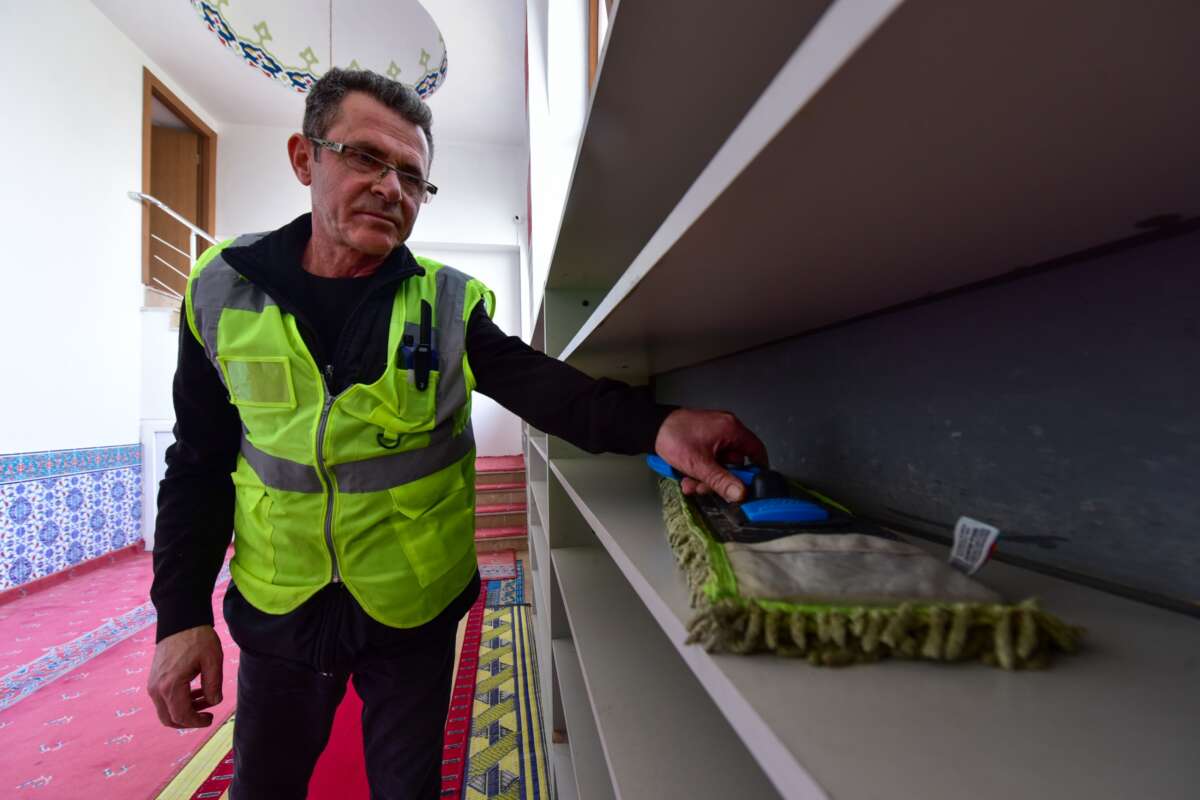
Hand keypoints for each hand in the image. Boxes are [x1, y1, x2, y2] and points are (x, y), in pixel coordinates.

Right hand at [147, 625, 223, 727]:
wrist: (180, 620)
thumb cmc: (197, 638)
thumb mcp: (212, 660)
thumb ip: (214, 685)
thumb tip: (214, 702)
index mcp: (170, 686)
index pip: (182, 716)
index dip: (197, 722)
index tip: (211, 718)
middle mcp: (156, 688)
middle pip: (169, 719)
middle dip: (189, 721)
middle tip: (207, 714)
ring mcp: (152, 684)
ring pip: (166, 710)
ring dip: (185, 710)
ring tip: (206, 698)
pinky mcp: (154, 679)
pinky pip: (163, 699)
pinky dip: (178, 701)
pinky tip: (196, 691)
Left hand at [653, 408, 767, 502]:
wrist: (650, 427)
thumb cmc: (673, 437)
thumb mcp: (700, 465)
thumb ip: (721, 481)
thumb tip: (740, 492)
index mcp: (731, 429)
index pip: (757, 450)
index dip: (756, 469)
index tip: (749, 484)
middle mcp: (726, 428)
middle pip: (735, 461)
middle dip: (720, 478)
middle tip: (706, 487)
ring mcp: (714, 432)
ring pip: (719, 462)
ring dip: (706, 476)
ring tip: (691, 481)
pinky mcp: (703, 437)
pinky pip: (709, 457)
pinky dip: (700, 468)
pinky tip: (687, 475)